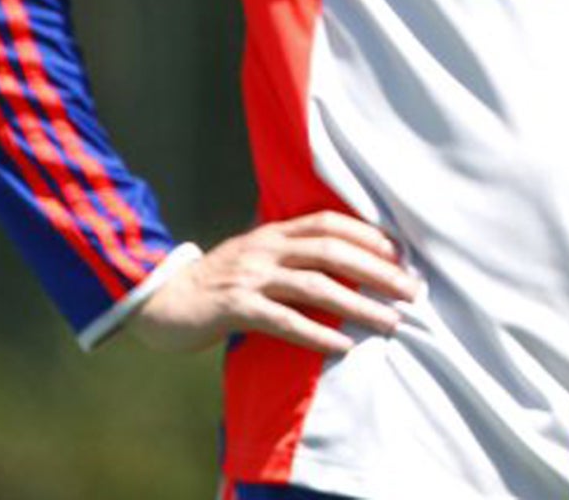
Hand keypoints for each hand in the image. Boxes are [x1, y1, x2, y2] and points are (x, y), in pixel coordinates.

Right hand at [127, 211, 417, 355]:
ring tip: (390, 321)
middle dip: (377, 270)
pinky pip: (284, 321)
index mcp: (273, 232)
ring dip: (359, 304)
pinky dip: (317, 334)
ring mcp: (250, 277)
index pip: (330, 222)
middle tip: (411, 290)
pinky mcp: (234, 308)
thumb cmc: (217, 282)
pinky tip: (343, 346)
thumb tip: (343, 262)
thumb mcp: (256, 256)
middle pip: (333, 251)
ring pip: (316, 286)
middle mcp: (266, 248)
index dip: (368, 235)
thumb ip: (291, 253)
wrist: (158, 300)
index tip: (401, 254)